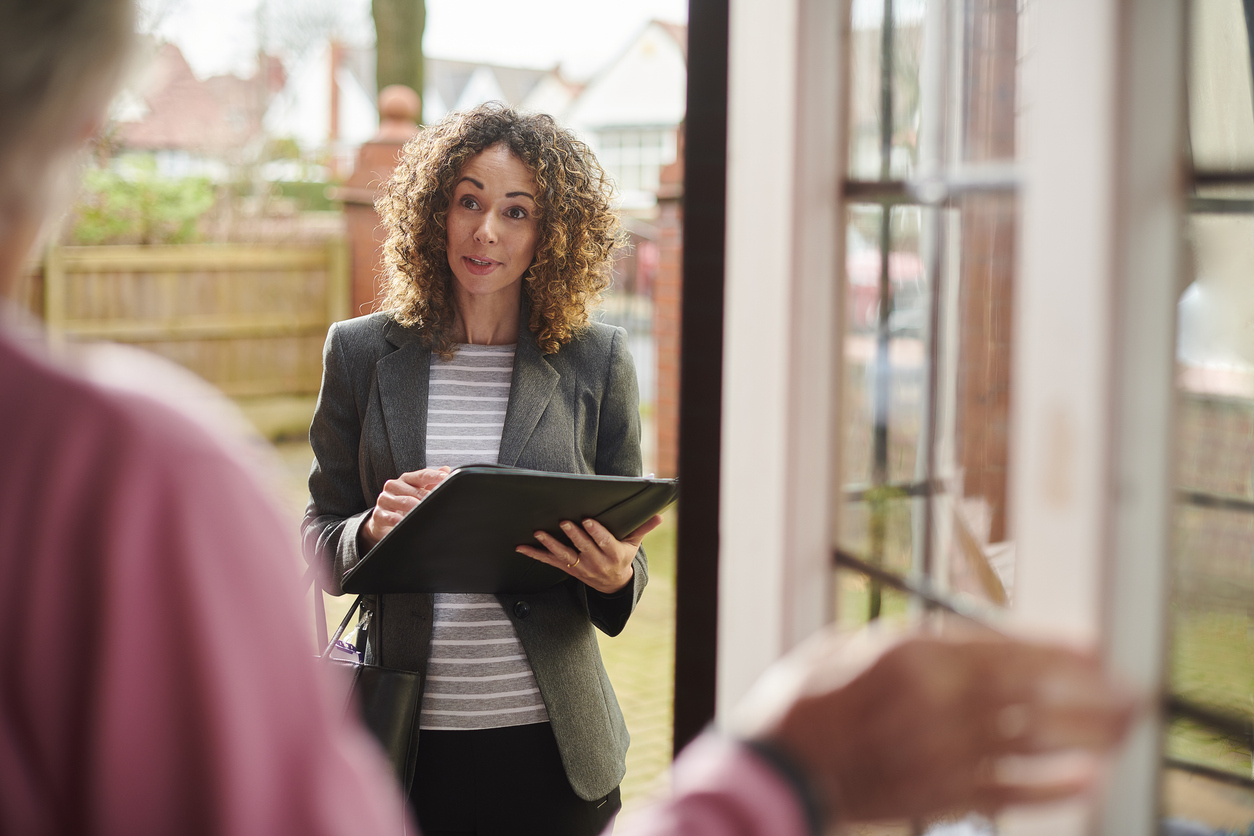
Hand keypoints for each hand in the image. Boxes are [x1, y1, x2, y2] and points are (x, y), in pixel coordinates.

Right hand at [360, 467, 451, 548]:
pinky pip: (389, 516)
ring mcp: (385, 499)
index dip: (434, 476)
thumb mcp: (418, 492)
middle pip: (415, 490)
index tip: (445, 477)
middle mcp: (394, 486)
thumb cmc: (403, 504)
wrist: (383, 521)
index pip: (421, 475)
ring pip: (404, 502)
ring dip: (416, 507)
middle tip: (439, 501)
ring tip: (425, 512)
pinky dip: (397, 519)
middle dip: (428, 497)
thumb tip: (447, 469)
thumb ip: (432, 482)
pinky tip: (404, 521)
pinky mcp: (378, 514)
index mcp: (406, 479)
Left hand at [516, 515, 661, 593]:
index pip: (604, 542)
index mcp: (613, 554)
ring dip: (551, 544)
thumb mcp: (633, 544)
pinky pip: (549, 562)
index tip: (588, 521)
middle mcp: (595, 562)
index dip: (596, 533)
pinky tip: (521, 547)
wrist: (612, 585)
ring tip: (539, 533)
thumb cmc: (622, 557)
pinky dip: (535, 554)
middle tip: (564, 522)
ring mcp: (580, 567)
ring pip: (564, 555)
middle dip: (573, 535)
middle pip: (583, 547)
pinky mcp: (568, 569)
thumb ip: (642, 528)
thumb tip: (659, 515)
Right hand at [734, 627, 1137, 823]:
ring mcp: (942, 753)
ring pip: (1032, 743)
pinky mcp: (940, 794)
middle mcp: (937, 702)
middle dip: (1091, 697)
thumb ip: (908, 645)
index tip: (1097, 649)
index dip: (1059, 652)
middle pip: (1034, 698)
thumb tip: (957, 644)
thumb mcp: (848, 644)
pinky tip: (1085, 781)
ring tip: (1122, 732)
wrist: (781, 767)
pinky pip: (1010, 792)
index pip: (1006, 650)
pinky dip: (1052, 788)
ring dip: (1086, 738)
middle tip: (1132, 695)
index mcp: (913, 655)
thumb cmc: (807, 699)